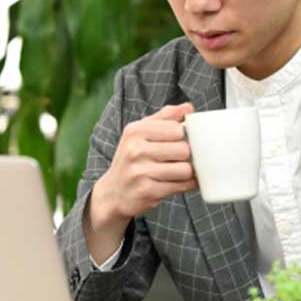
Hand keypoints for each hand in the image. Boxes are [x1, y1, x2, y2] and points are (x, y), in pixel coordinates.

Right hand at [84, 103, 198, 263]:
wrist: (112, 194)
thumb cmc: (131, 160)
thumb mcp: (139, 134)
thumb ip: (164, 118)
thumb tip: (188, 107)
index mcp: (135, 131)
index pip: (177, 128)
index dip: (182, 137)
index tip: (175, 143)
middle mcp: (135, 150)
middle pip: (184, 149)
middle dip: (185, 156)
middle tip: (176, 160)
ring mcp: (141, 172)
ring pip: (185, 169)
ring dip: (186, 172)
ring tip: (176, 172)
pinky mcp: (148, 192)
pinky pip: (182, 185)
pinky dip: (186, 184)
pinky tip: (177, 182)